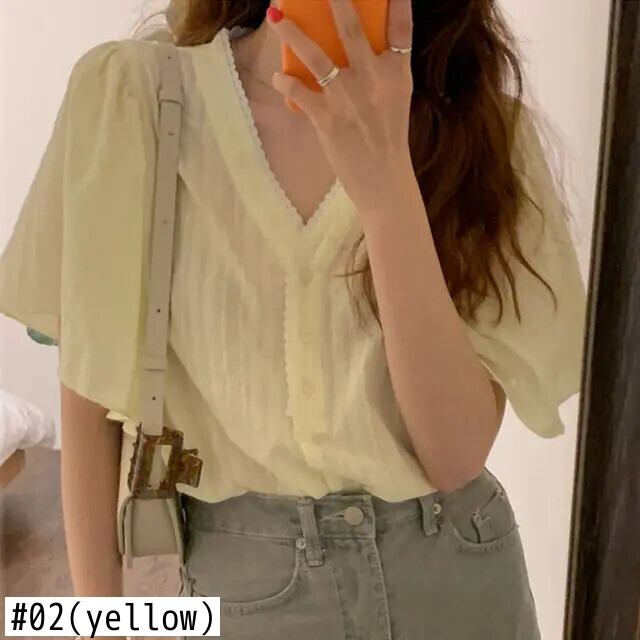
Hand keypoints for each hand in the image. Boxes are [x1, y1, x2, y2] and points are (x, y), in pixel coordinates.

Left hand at [267, 0, 414, 213]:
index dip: (396, 1)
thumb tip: (352, 45)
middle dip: (334, 1)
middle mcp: (374, 81)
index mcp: (397, 74)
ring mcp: (350, 99)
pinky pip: (300, 91)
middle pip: (352, 29)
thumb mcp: (395, 100)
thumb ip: (381, 70)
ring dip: (292, 33)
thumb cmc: (387, 139)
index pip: (401, 27)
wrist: (384, 182)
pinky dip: (286, 82)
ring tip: (276, 16)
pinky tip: (280, 77)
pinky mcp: (328, 119)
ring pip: (316, 56)